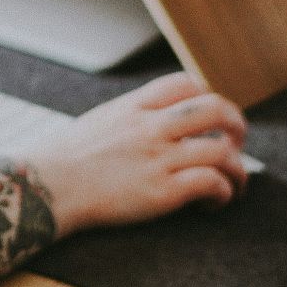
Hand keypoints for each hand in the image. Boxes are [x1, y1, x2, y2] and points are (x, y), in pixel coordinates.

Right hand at [26, 72, 248, 235]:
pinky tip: (213, 202)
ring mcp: (158, 158)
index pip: (186, 83)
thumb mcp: (101, 120)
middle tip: (237, 141)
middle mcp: (151, 127)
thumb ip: (130, 117)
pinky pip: (210, 183)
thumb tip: (152, 120)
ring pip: (221, 151)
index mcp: (135, 107)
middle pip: (215, 108)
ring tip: (235, 184)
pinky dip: (223, 193)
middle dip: (237, 125)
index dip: (207, 96)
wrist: (48, 187)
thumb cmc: (66, 160)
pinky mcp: (162, 191)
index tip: (210, 117)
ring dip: (238, 169)